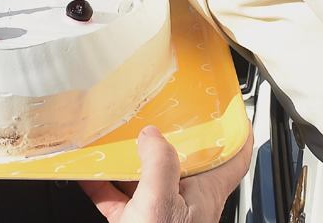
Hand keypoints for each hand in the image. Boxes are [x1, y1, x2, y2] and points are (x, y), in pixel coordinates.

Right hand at [80, 126, 252, 222]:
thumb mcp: (160, 202)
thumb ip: (159, 164)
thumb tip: (153, 134)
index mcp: (204, 193)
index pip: (233, 157)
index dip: (235, 131)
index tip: (229, 110)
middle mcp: (187, 203)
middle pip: (184, 162)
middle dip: (171, 138)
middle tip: (158, 114)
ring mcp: (162, 215)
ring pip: (149, 179)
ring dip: (132, 160)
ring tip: (114, 140)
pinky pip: (121, 201)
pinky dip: (104, 186)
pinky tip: (87, 175)